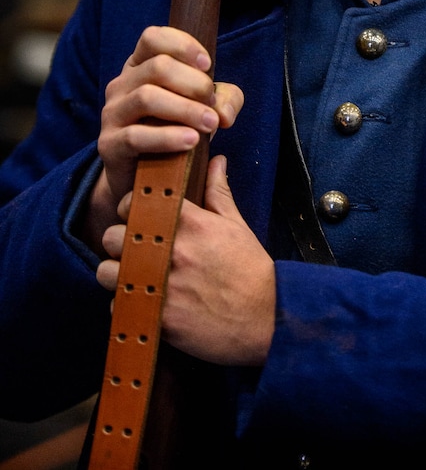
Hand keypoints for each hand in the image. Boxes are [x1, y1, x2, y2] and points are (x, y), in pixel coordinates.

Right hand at [84, 26, 242, 252]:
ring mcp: (111, 113)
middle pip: (157, 67)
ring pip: (147, 97)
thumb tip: (226, 113)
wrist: (140, 177)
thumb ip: (224, 100)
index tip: (208, 64)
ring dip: (185, 109)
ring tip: (210, 124)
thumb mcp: (203, 107)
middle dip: (193, 83)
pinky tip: (191, 141)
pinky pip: (136, 135)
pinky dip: (167, 137)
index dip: (182, 45)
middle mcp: (121, 84)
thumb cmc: (174, 130)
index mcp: (140, 66)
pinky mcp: (109, 144)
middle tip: (212, 102)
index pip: (153, 37)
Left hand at [98, 155, 274, 366]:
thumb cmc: (250, 268)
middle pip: (112, 236)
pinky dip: (126, 304)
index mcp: (189, 223)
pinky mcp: (158, 317)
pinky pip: (119, 305)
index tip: (137, 215)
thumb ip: (218, 191)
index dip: (130, 207)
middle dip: (119, 241)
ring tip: (133, 275)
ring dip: (116, 273)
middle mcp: (171, 250)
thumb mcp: (235, 224)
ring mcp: (162, 285)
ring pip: (107, 272)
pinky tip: (144, 300)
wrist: (267, 316)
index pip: (135, 202)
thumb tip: (216, 160)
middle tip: (134, 247)